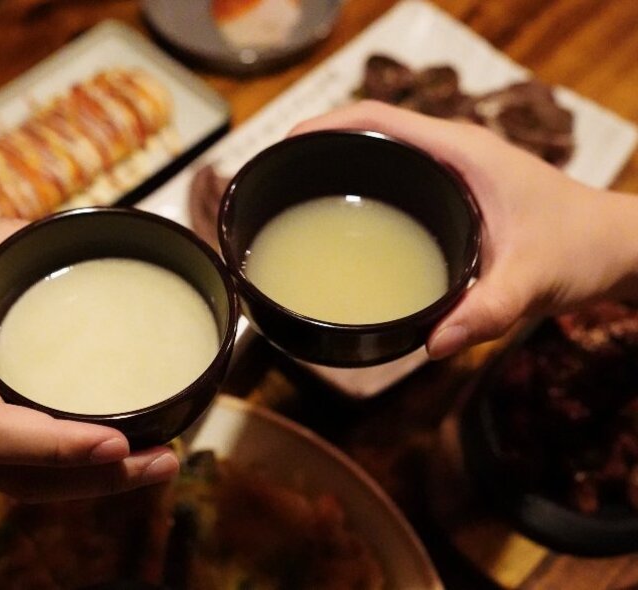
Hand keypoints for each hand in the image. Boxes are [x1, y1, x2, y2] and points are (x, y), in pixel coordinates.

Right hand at [0, 221, 178, 500]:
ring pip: (18, 487)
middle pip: (24, 479)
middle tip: (169, 459)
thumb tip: (58, 234)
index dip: (60, 446)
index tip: (117, 443)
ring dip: (87, 483)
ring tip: (151, 463)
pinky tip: (97, 457)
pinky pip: (3, 475)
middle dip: (102, 479)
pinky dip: (55, 472)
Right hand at [290, 100, 637, 357]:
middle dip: (320, 152)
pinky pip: (398, 181)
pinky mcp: (454, 193)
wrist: (615, 248)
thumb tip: (431, 344)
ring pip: (381, 158)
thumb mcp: (533, 281)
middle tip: (279, 184)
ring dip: (340, 172)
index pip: (377, 120)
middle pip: (368, 135)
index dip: (324, 126)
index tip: (284, 147)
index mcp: (460, 153)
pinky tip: (348, 229)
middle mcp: (451, 154)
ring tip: (298, 203)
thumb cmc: (580, 248)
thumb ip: (485, 311)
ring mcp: (452, 172)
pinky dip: (366, 194)